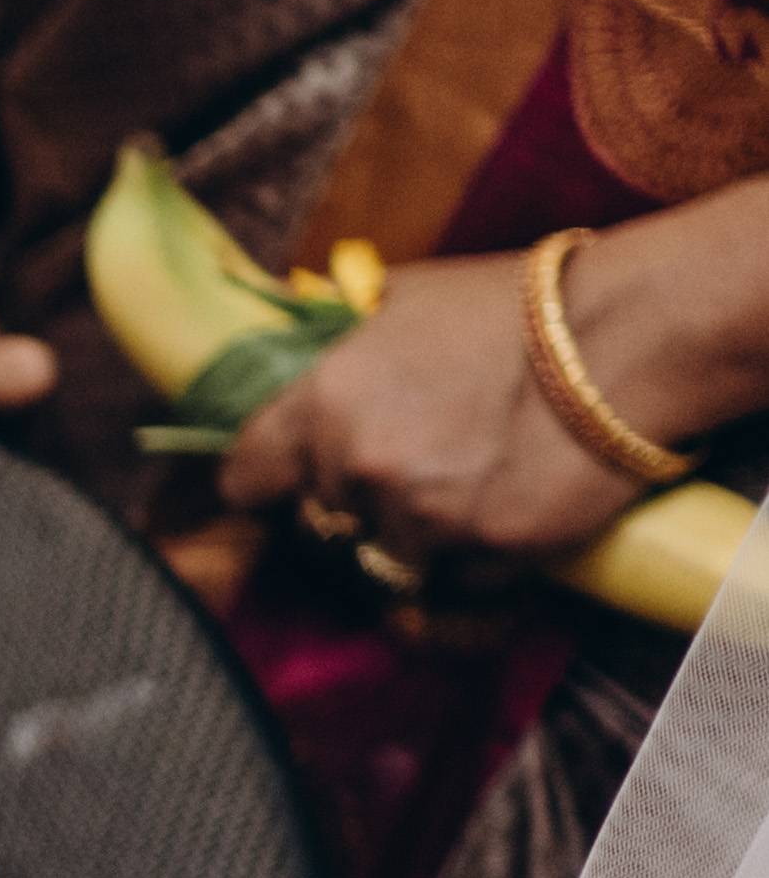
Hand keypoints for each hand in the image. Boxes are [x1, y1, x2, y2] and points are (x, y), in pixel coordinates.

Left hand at [216, 250, 652, 574]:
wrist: (631, 333)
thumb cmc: (521, 305)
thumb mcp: (406, 297)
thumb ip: (339, 337)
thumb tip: (295, 345)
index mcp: (323, 401)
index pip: (246, 477)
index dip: (266, 481)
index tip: (283, 482)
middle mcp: (358, 466)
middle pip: (322, 521)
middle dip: (355, 502)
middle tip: (415, 465)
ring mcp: (422, 516)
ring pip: (388, 557)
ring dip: (418, 535)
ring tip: (472, 482)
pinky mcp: (487, 551)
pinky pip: (459, 580)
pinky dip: (478, 557)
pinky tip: (511, 506)